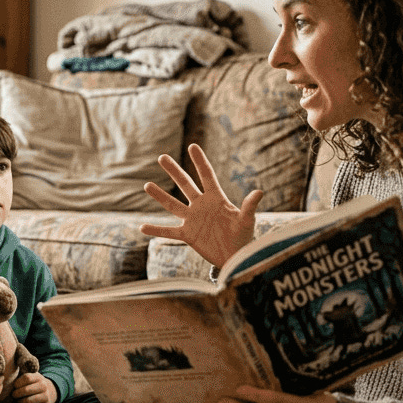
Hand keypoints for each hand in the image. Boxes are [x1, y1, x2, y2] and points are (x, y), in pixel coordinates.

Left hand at [11, 372, 56, 402]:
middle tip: (14, 395)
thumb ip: (20, 375)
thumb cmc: (33, 383)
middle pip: (26, 390)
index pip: (26, 378)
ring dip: (20, 402)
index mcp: (38, 377)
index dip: (17, 383)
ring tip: (18, 401)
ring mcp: (46, 396)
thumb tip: (5, 377)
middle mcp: (44, 386)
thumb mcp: (30, 376)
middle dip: (16, 394)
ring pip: (28, 401)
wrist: (50, 391)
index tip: (15, 386)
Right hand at [140, 143, 263, 268]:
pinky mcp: (187, 235)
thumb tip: (260, 191)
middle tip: (162, 157)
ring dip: (160, 196)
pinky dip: (156, 230)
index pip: (207, 176)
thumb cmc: (244, 237)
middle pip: (185, 185)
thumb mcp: (247, 220)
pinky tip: (142, 227)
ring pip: (173, 205)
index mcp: (216, 199)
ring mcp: (192, 220)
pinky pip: (169, 232)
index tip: (192, 146)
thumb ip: (250, 206)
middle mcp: (201, 206)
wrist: (236, 257)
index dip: (200, 161)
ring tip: (147, 185)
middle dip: (174, 171)